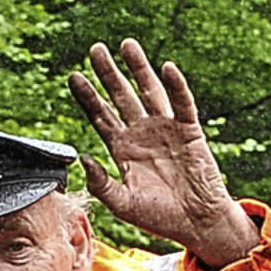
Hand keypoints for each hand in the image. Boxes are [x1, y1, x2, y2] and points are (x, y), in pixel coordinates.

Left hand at [66, 39, 260, 268]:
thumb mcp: (123, 205)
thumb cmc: (161, 218)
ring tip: (127, 45)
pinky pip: (182, 104)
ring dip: (139, 68)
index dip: (88, 97)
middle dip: (108, 74)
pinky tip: (167, 68)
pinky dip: (176, 86)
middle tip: (96, 49)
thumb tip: (83, 159)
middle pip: (121, 97)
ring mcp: (166, 130)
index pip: (100, 117)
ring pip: (149, 92)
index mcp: (123, 150)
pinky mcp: (189, 132)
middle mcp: (142, 134)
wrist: (197, 225)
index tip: (73, 77)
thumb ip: (101, 184)